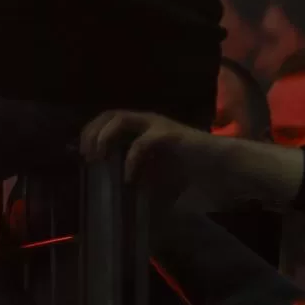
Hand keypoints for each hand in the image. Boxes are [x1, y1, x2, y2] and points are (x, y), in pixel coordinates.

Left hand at [81, 110, 226, 197]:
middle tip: (86, 154)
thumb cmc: (189, 168)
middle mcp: (146, 120)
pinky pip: (141, 143)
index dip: (91, 131)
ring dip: (104, 137)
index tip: (82, 152)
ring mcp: (158, 124)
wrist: (222, 165)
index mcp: (141, 126)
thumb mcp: (155, 172)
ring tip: (97, 158)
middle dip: (92, 132)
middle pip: (109, 114)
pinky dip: (131, 159)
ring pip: (120, 119)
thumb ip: (138, 175)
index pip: (107, 119)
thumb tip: (119, 190)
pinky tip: (128, 177)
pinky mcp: (169, 134)